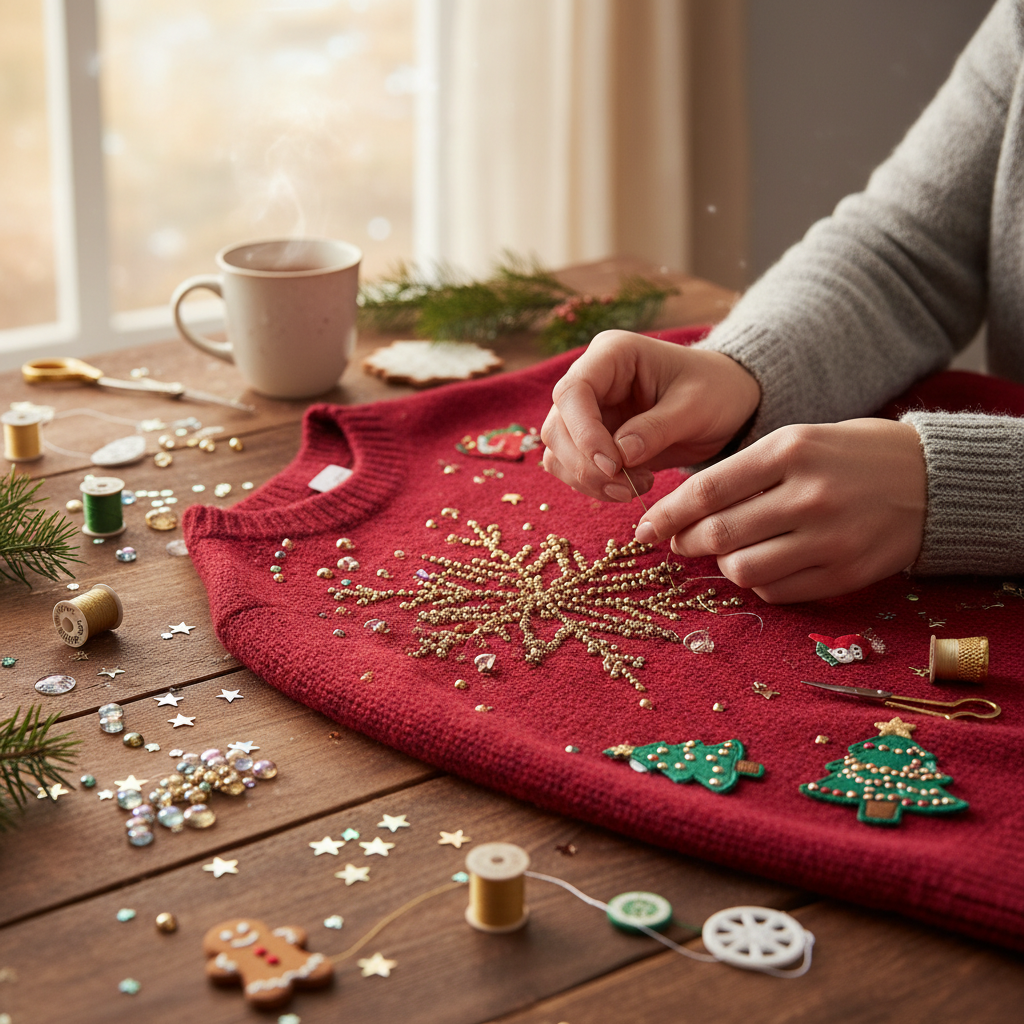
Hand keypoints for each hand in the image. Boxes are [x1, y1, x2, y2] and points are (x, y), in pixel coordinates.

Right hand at [541, 331, 760, 501]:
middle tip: (627, 487)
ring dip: (588, 480)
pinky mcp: (593, 440)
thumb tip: (618, 457)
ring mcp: (588, 412)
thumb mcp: (695, 407)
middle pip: (557, 427)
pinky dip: (593, 486)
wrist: (728, 402)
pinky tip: (630, 487)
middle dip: (586, 465)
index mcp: (612, 355)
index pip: (573, 392)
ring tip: (635, 488)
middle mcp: (592, 380)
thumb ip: (655, 430)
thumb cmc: (716, 391)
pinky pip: (573, 468)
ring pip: (558, 451)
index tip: (612, 466)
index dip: (584, 433)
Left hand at [634, 419, 926, 602]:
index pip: (707, 490)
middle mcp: (807, 494)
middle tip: (677, 543)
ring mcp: (829, 538)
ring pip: (743, 570)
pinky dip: (758, 582)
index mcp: (789, 450)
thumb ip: (744, 471)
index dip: (668, 514)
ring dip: (722, 565)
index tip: (645, 528)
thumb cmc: (851, 455)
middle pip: (718, 535)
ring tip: (728, 551)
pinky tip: (763, 563)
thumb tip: (684, 510)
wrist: (932, 480)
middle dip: (684, 543)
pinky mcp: (845, 573)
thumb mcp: (798, 440)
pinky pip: (776, 591)